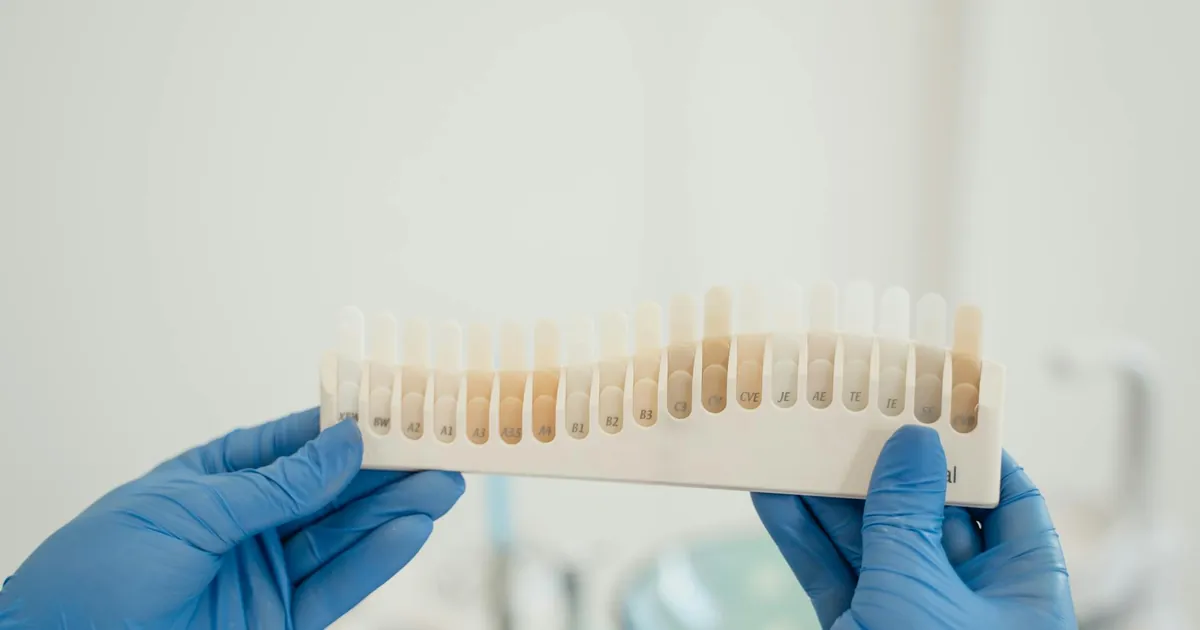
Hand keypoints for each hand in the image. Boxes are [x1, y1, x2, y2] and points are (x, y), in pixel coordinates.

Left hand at [0, 408, 463, 629]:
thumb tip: (342, 445)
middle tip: (440, 448)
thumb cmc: (90, 580)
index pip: (290, 445)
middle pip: (327, 492)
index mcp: (210, 482)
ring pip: (340, 537)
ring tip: (443, 485)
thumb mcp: (187, 513)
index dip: (343, 427)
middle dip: (384, 470)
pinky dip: (374, 561)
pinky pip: (334, 586)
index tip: (395, 408)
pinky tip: (409, 532)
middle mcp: (242, 525)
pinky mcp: (276, 621)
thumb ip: (275, 485)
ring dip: (393, 512)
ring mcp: (261, 574)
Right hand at [752, 425, 1075, 629]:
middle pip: (926, 510)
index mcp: (1021, 589)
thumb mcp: (923, 589)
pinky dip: (800, 537)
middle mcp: (967, 599)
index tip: (930, 404)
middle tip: (846, 413)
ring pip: (867, 539)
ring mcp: (907, 615)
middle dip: (882, 464)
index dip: (971, 450)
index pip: (1008, 498)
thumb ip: (908, 513)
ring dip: (827, 494)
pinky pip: (829, 574)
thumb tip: (911, 443)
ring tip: (794, 442)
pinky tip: (773, 497)